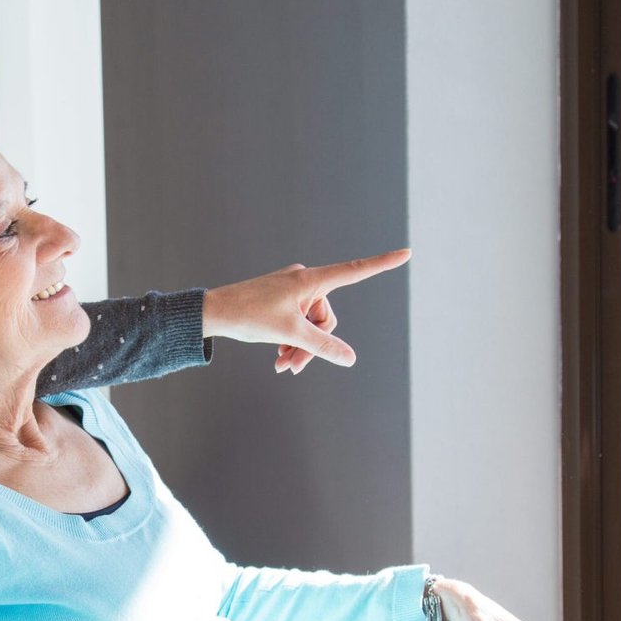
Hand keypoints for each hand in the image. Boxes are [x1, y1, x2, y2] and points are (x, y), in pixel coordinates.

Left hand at [202, 249, 410, 372]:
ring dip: (300, 346)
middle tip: (291, 368)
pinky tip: (278, 357)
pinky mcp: (281, 298)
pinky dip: (291, 339)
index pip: (355, 271)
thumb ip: (323, 347)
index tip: (407, 252)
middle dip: (313, 344)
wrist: (213, 312)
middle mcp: (305, 279)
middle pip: (326, 317)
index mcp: (311, 280)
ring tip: (282, 365)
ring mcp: (292, 289)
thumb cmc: (249, 317)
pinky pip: (297, 321)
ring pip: (311, 324)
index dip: (382, 264)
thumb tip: (350, 359)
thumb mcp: (290, 335)